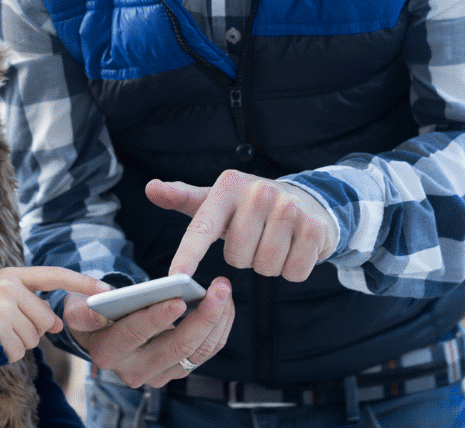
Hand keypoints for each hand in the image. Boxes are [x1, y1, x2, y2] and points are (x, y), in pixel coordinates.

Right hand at [0, 266, 108, 362]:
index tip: (105, 289)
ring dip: (20, 341)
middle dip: (33, 328)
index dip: (81, 282)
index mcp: (12, 276)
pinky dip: (10, 352)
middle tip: (6, 324)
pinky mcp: (0, 332)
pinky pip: (22, 350)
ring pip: (36, 337)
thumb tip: (59, 322)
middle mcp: (9, 288)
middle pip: (46, 318)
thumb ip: (33, 305)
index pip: (54, 276)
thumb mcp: (5, 301)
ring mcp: (4, 309)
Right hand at [62, 278, 233, 387]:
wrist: (99, 334)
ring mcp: (158, 374)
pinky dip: (218, 328)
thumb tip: (98, 306)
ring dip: (216, 321)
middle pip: (176, 348)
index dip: (158, 318)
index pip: (136, 334)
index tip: (179, 300)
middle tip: (219, 288)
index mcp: (108, 352)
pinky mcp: (175, 371)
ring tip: (224, 291)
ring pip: (196, 353)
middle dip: (203, 317)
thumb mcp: (76, 308)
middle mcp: (134, 370)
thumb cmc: (90, 312)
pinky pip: (204, 353)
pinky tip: (224, 305)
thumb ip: (84, 310)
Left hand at [147, 171, 338, 282]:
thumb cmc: (249, 207)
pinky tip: (294, 247)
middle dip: (244, 256)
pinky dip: (292, 269)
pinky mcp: (314, 228)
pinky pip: (292, 272)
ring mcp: (288, 208)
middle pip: (236, 257)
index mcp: (228, 185)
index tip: (174, 278)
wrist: (306, 200)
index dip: (187, 256)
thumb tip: (150, 188)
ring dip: (268, 264)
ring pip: (263, 267)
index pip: (201, 228)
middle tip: (255, 236)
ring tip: (274, 240)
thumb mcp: (216, 200)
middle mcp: (258, 192)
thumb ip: (182, 198)